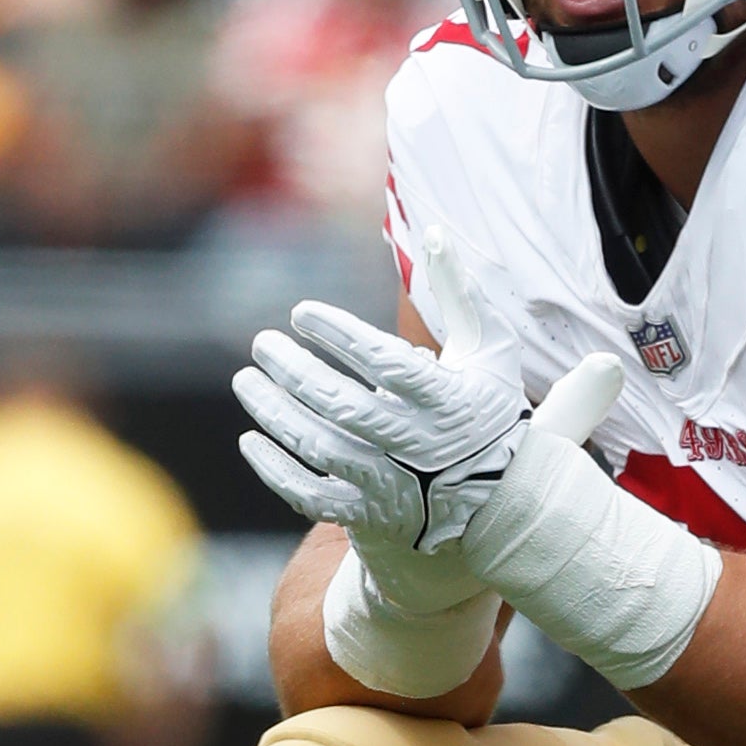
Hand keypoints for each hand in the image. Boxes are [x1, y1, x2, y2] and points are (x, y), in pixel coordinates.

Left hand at [236, 302, 624, 588]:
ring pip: (321, 448)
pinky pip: (312, 496)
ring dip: (276, 414)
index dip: (340, 336)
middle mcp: (417, 444)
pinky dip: (276, 471)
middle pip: (343, 406)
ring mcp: (391, 484)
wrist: (499, 504)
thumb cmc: (487, 411)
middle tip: (261, 343)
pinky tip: (251, 439)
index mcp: (447, 400)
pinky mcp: (368, 514)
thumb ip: (462, 292)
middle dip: (295, 373)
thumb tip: (438, 232)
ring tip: (246, 381)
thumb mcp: (489, 349)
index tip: (301, 313)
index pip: (387, 363)